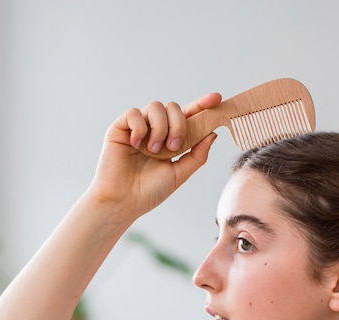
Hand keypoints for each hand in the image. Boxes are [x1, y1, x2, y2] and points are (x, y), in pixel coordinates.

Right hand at [87, 92, 221, 219]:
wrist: (124, 201)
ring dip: (160, 128)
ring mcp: (139, 127)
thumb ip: (197, 155)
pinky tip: (137, 145)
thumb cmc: (150, 191)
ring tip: (155, 151)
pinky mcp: (121, 128)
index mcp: (171, 139)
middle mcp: (156, 129)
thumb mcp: (180, 174)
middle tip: (175, 147)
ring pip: (156, 106)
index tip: (217, 99)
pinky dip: (140, 128)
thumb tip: (212, 134)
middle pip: (174, 107)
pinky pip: (134, 113)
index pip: (189, 116)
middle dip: (179, 125)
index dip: (202, 104)